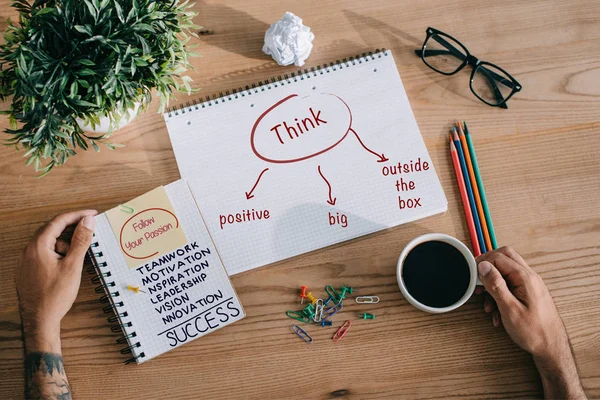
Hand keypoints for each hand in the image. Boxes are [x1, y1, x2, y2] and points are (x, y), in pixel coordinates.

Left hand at [15, 210, 96, 351]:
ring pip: (48, 243)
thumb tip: (88, 221)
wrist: (39, 321)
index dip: (77, 215)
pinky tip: (66, 266)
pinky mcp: (27, 270)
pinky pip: (44, 254)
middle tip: (89, 233)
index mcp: (38, 246)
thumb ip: (81, 241)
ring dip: (64, 245)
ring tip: (76, 260)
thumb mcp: (73, 266)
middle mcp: (28, 250)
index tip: (92, 214)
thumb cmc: (55, 295)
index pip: (58, 221)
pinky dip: (57, 254)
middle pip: (52, 230)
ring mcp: (26, 261)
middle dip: (72, 230)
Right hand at [477, 247, 584, 398]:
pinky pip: (511, 283)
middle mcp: (529, 277)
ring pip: (506, 270)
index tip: (471, 275)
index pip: (499, 257)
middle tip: (476, 280)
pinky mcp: (529, 292)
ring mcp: (530, 284)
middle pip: (504, 257)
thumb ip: (496, 285)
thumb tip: (483, 266)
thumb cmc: (533, 332)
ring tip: (487, 304)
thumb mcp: (509, 309)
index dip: (482, 263)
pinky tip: (497, 311)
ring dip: (493, 283)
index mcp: (525, 278)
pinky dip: (500, 292)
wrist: (552, 347)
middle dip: (487, 267)